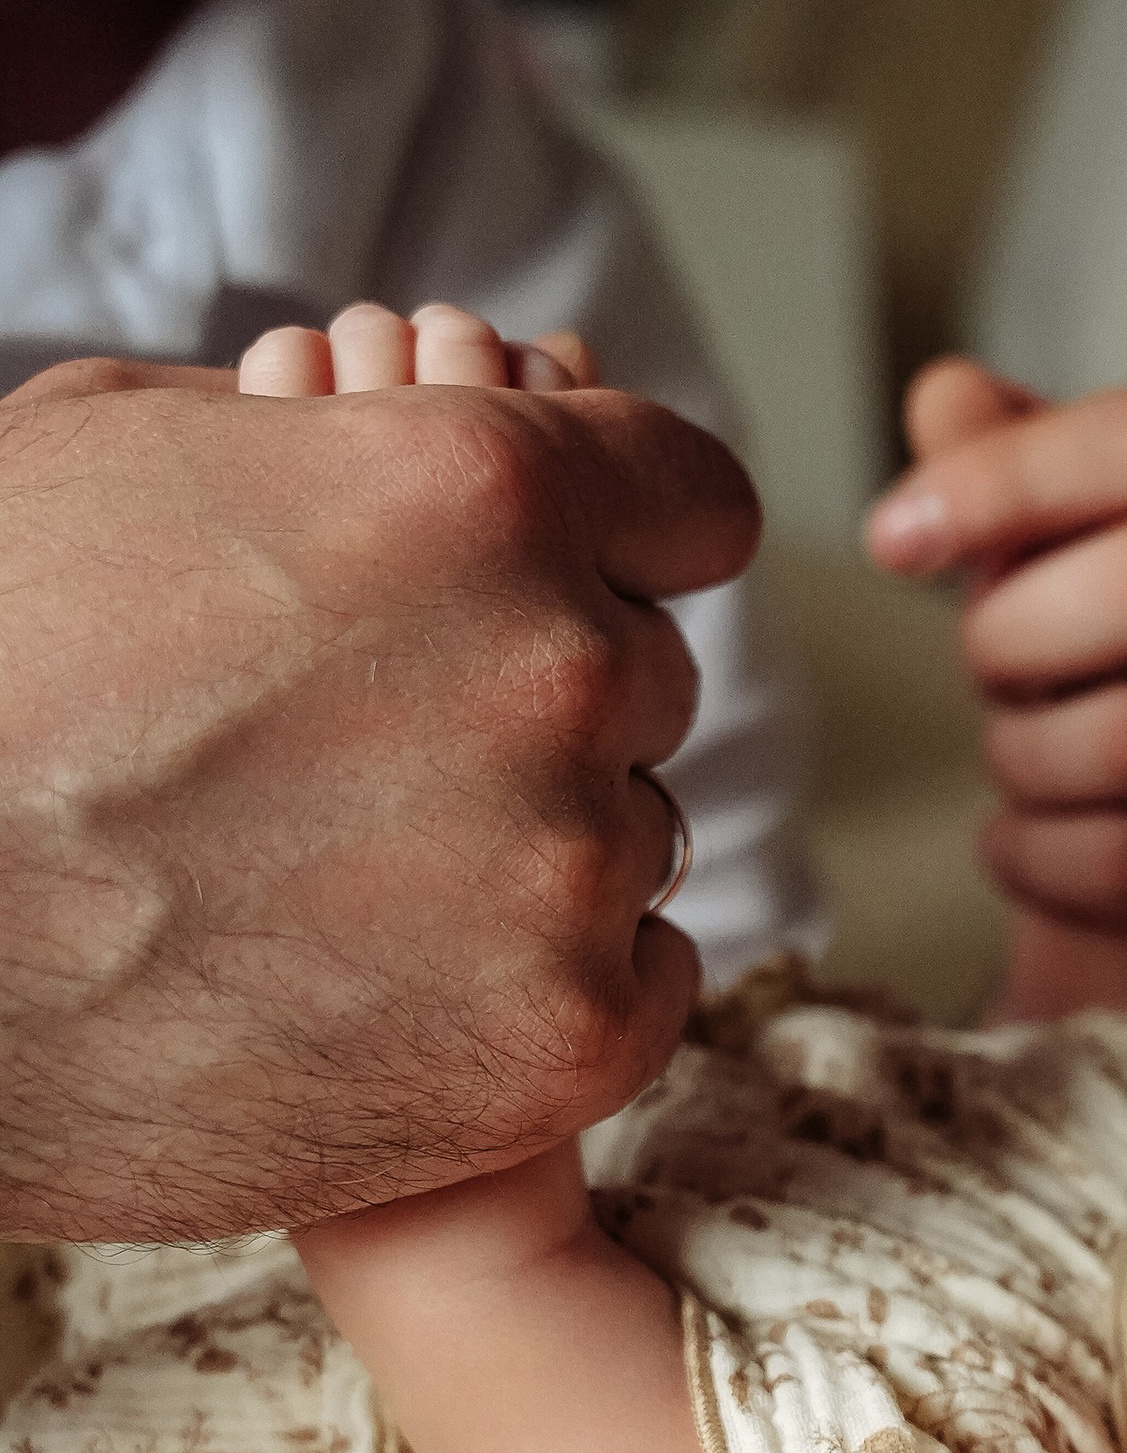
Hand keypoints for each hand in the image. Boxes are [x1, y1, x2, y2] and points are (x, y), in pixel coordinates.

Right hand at [0, 306, 756, 1239]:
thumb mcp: (115, 454)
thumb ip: (330, 428)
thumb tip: (425, 409)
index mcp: (476, 487)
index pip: (686, 498)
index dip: (620, 533)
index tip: (569, 577)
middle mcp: (559, 668)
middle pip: (642, 673)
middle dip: (533, 695)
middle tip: (364, 750)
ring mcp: (567, 869)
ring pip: (634, 833)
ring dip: (529, 843)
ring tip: (342, 874)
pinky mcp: (558, 1044)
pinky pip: (645, 980)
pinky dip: (555, 978)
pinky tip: (419, 974)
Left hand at [868, 361, 1126, 1023]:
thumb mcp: (1079, 567)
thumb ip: (1019, 476)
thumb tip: (947, 395)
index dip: (1009, 477)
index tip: (893, 538)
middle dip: (1017, 637)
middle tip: (990, 677)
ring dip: (1024, 760)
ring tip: (1024, 768)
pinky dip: (1037, 857)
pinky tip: (1030, 846)